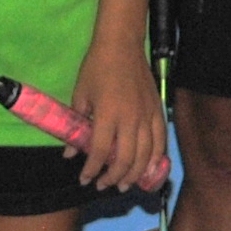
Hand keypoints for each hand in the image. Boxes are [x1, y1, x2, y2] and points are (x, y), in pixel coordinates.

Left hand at [68, 39, 168, 194]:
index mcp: (108, 114)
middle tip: (103, 185)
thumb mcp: (80, 95)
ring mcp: (147, 116)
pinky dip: (155, 158)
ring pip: (145, 155)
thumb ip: (76, 125)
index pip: (99, 152)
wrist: (121, 45)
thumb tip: (69, 151)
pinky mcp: (158, 111)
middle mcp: (130, 119)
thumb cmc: (96, 68)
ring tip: (124, 184)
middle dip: (113, 177)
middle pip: (124, 159)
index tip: (84, 179)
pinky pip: (161, 141)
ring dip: (134, 173)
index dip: (91, 170)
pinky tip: (148, 168)